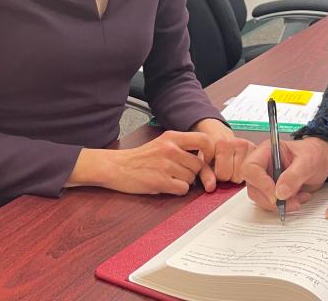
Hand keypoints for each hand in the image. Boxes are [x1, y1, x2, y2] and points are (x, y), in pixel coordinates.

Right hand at [67, 130, 214, 195]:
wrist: (117, 167)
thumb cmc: (140, 157)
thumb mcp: (162, 143)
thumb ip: (182, 147)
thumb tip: (205, 158)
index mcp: (172, 137)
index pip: (204, 140)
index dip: (210, 152)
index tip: (207, 159)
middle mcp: (170, 149)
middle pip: (199, 164)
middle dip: (194, 172)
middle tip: (181, 173)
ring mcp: (165, 165)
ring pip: (191, 178)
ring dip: (184, 181)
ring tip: (170, 177)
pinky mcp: (160, 181)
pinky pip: (182, 189)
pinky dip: (178, 190)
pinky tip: (167, 185)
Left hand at [190, 118, 255, 186]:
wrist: (218, 134)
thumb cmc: (210, 149)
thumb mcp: (204, 161)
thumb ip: (205, 174)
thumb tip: (210, 188)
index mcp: (222, 143)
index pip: (222, 175)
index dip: (218, 175)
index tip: (216, 166)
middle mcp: (238, 142)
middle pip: (235, 177)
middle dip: (228, 175)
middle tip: (224, 166)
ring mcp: (249, 145)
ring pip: (244, 175)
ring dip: (237, 174)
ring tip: (231, 164)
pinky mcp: (256, 149)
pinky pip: (252, 171)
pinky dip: (245, 170)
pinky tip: (239, 163)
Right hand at [242, 136, 327, 212]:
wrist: (322, 160)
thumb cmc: (314, 154)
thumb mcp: (308, 162)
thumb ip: (294, 176)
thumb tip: (279, 193)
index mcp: (267, 151)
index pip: (251, 167)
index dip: (260, 183)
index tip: (276, 195)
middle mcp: (263, 165)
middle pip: (253, 186)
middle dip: (271, 199)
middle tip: (292, 202)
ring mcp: (266, 178)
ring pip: (260, 198)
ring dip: (279, 205)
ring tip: (299, 199)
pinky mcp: (272, 190)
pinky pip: (270, 203)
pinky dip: (284, 206)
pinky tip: (298, 198)